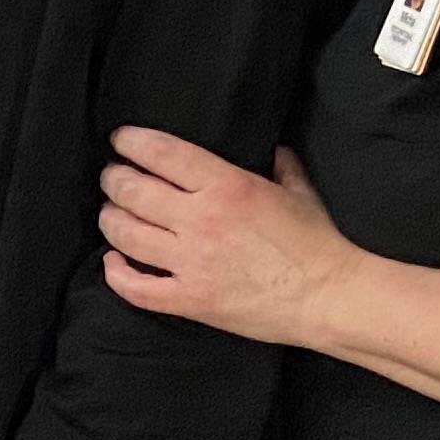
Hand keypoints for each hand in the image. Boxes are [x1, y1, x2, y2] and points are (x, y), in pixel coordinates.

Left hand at [99, 129, 352, 347]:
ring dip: (110, 220)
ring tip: (110, 213)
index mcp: (226, 186)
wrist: (329, 297)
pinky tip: (112, 262)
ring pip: (126, 234)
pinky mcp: (190, 300)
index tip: (120, 140)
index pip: (162, 153)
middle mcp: (201, 220)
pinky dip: (116, 274)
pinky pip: (136, 288)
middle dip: (114, 180)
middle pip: (133, 191)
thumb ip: (281, 165)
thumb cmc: (317, 244)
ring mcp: (192, 262)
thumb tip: (274, 149)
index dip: (132, 143)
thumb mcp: (298, 192)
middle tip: (111, 177)